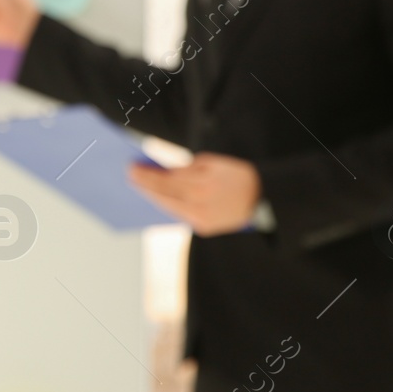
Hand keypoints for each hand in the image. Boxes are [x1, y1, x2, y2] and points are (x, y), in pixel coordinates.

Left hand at [128, 152, 261, 234]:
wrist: (262, 197)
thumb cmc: (235, 175)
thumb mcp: (212, 163)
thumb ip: (186, 168)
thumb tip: (164, 172)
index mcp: (202, 185)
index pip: (166, 180)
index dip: (147, 175)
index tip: (131, 168)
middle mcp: (200, 205)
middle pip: (164, 195)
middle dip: (145, 185)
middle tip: (130, 176)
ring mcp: (202, 220)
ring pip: (170, 208)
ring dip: (153, 197)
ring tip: (140, 186)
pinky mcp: (204, 228)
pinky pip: (180, 215)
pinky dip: (168, 206)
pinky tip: (158, 199)